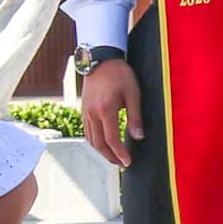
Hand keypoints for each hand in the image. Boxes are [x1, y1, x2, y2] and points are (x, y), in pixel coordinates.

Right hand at [79, 54, 140, 169]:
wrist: (101, 59)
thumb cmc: (120, 74)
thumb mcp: (133, 94)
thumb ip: (135, 117)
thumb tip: (139, 137)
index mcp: (106, 110)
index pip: (111, 139)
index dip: (120, 153)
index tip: (128, 162)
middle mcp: (92, 113)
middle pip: (99, 144)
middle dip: (111, 157)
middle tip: (122, 164)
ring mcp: (85, 112)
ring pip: (91, 140)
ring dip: (102, 151)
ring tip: (114, 157)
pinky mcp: (84, 110)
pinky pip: (87, 131)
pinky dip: (95, 142)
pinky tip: (103, 143)